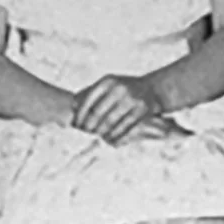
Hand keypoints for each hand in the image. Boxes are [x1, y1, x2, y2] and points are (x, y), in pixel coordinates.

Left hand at [68, 74, 185, 144]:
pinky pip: (126, 129)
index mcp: (107, 81)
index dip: (80, 114)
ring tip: (98, 139)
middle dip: (90, 126)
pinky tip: (111, 141)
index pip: (88, 100)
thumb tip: (72, 105)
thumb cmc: (123, 89)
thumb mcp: (108, 85)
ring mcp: (132, 99)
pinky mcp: (143, 111)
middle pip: (98, 114)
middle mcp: (119, 88)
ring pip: (111, 123)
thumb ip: (90, 92)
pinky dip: (117, 137)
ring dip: (103, 134)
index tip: (76, 125)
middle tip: (86, 135)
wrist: (152, 89)